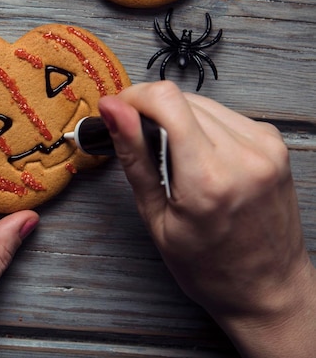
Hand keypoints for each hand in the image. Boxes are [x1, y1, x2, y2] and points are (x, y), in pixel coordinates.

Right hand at [98, 81, 315, 357]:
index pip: (167, 101)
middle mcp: (245, 155)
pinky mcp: (273, 143)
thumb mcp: (157, 217)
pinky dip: (202, 127)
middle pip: (182, 98)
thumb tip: (114, 111)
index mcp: (209, 178)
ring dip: (177, 119)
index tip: (118, 111)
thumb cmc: (210, 267)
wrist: (267, 289)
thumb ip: (134, 156)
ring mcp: (265, 147)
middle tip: (139, 142)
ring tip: (173, 158)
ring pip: (203, 103)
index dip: (133, 98)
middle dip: (151, 112)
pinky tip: (198, 156)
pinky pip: (225, 115)